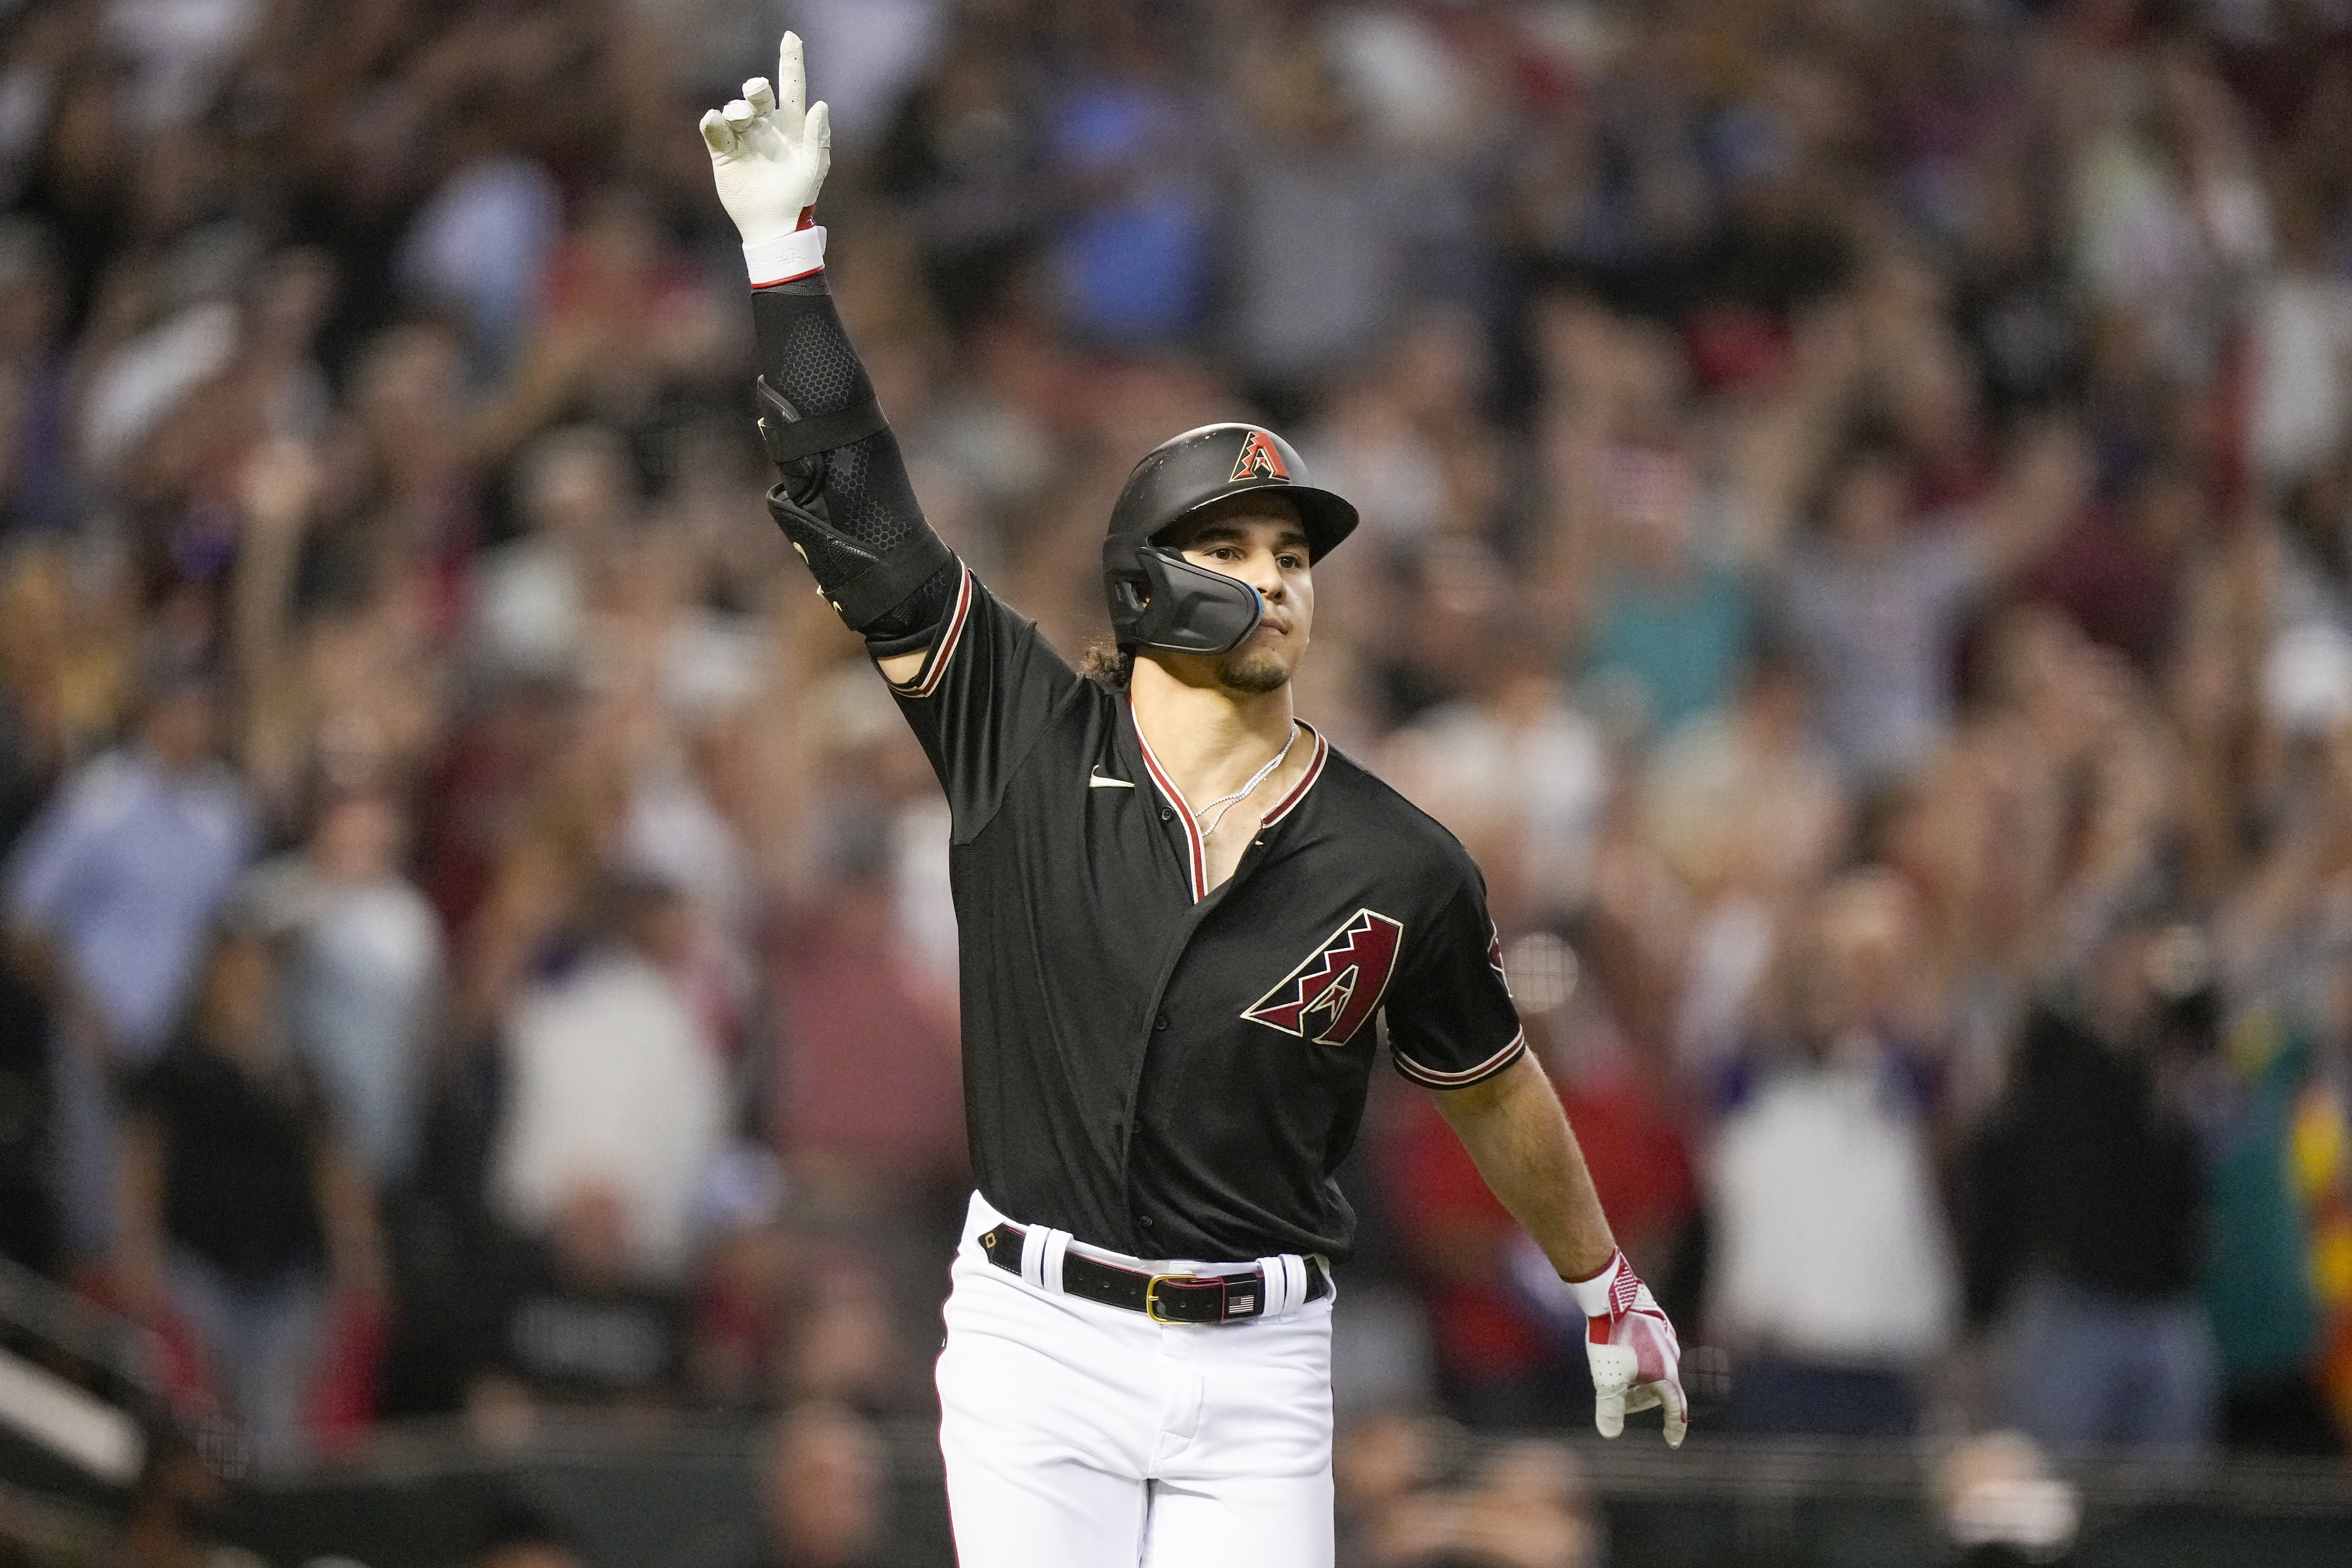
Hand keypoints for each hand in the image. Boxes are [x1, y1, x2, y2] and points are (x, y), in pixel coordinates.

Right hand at [698, 31, 830, 251]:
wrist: (773, 225)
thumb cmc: (799, 197)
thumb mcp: (814, 168)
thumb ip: (819, 137)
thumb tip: (821, 105)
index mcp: (792, 126)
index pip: (792, 87)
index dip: (791, 61)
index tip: (791, 37)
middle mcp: (766, 126)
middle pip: (759, 94)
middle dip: (756, 88)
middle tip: (757, 94)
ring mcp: (744, 137)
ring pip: (735, 108)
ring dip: (737, 108)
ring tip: (739, 118)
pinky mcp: (724, 151)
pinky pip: (714, 129)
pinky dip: (713, 122)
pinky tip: (716, 121)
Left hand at [1567, 1250, 1686, 1446]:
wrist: (1611, 1297)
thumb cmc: (1611, 1340)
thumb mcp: (1607, 1381)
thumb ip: (1610, 1409)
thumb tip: (1609, 1434)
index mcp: (1666, 1375)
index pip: (1675, 1408)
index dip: (1673, 1426)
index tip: (1673, 1440)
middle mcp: (1672, 1357)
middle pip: (1660, 1389)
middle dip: (1640, 1398)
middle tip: (1617, 1400)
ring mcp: (1666, 1337)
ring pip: (1655, 1367)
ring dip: (1639, 1378)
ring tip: (1617, 1374)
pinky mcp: (1657, 1322)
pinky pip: (1651, 1348)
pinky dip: (1639, 1358)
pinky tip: (1622, 1351)